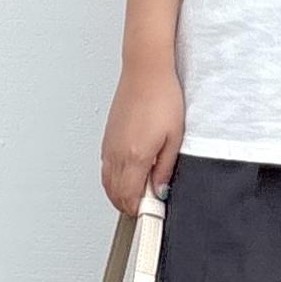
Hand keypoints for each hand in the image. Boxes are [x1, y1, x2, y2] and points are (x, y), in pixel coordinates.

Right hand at [101, 65, 184, 213]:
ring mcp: (109, 145)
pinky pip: (105, 168)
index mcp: (135, 156)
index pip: (130, 198)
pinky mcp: (107, 138)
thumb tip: (160, 192)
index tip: (153, 211)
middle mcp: (118, 153)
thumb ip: (165, 170)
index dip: (141, 210)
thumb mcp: (175, 139)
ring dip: (121, 194)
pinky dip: (114, 179)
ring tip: (139, 193)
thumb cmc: (162, 97)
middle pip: (115, 195)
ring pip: (107, 183)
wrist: (146, 70)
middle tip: (148, 205)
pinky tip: (129, 176)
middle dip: (130, 206)